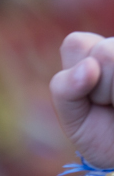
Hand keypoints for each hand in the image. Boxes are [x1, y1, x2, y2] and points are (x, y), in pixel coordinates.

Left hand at [50, 32, 113, 168]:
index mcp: (98, 49)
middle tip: (112, 105)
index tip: (90, 96)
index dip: (77, 76)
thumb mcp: (73, 116)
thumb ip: (65, 89)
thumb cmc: (102, 133)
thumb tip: (89, 66)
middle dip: (102, 89)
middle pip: (105, 52)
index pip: (76, 43)